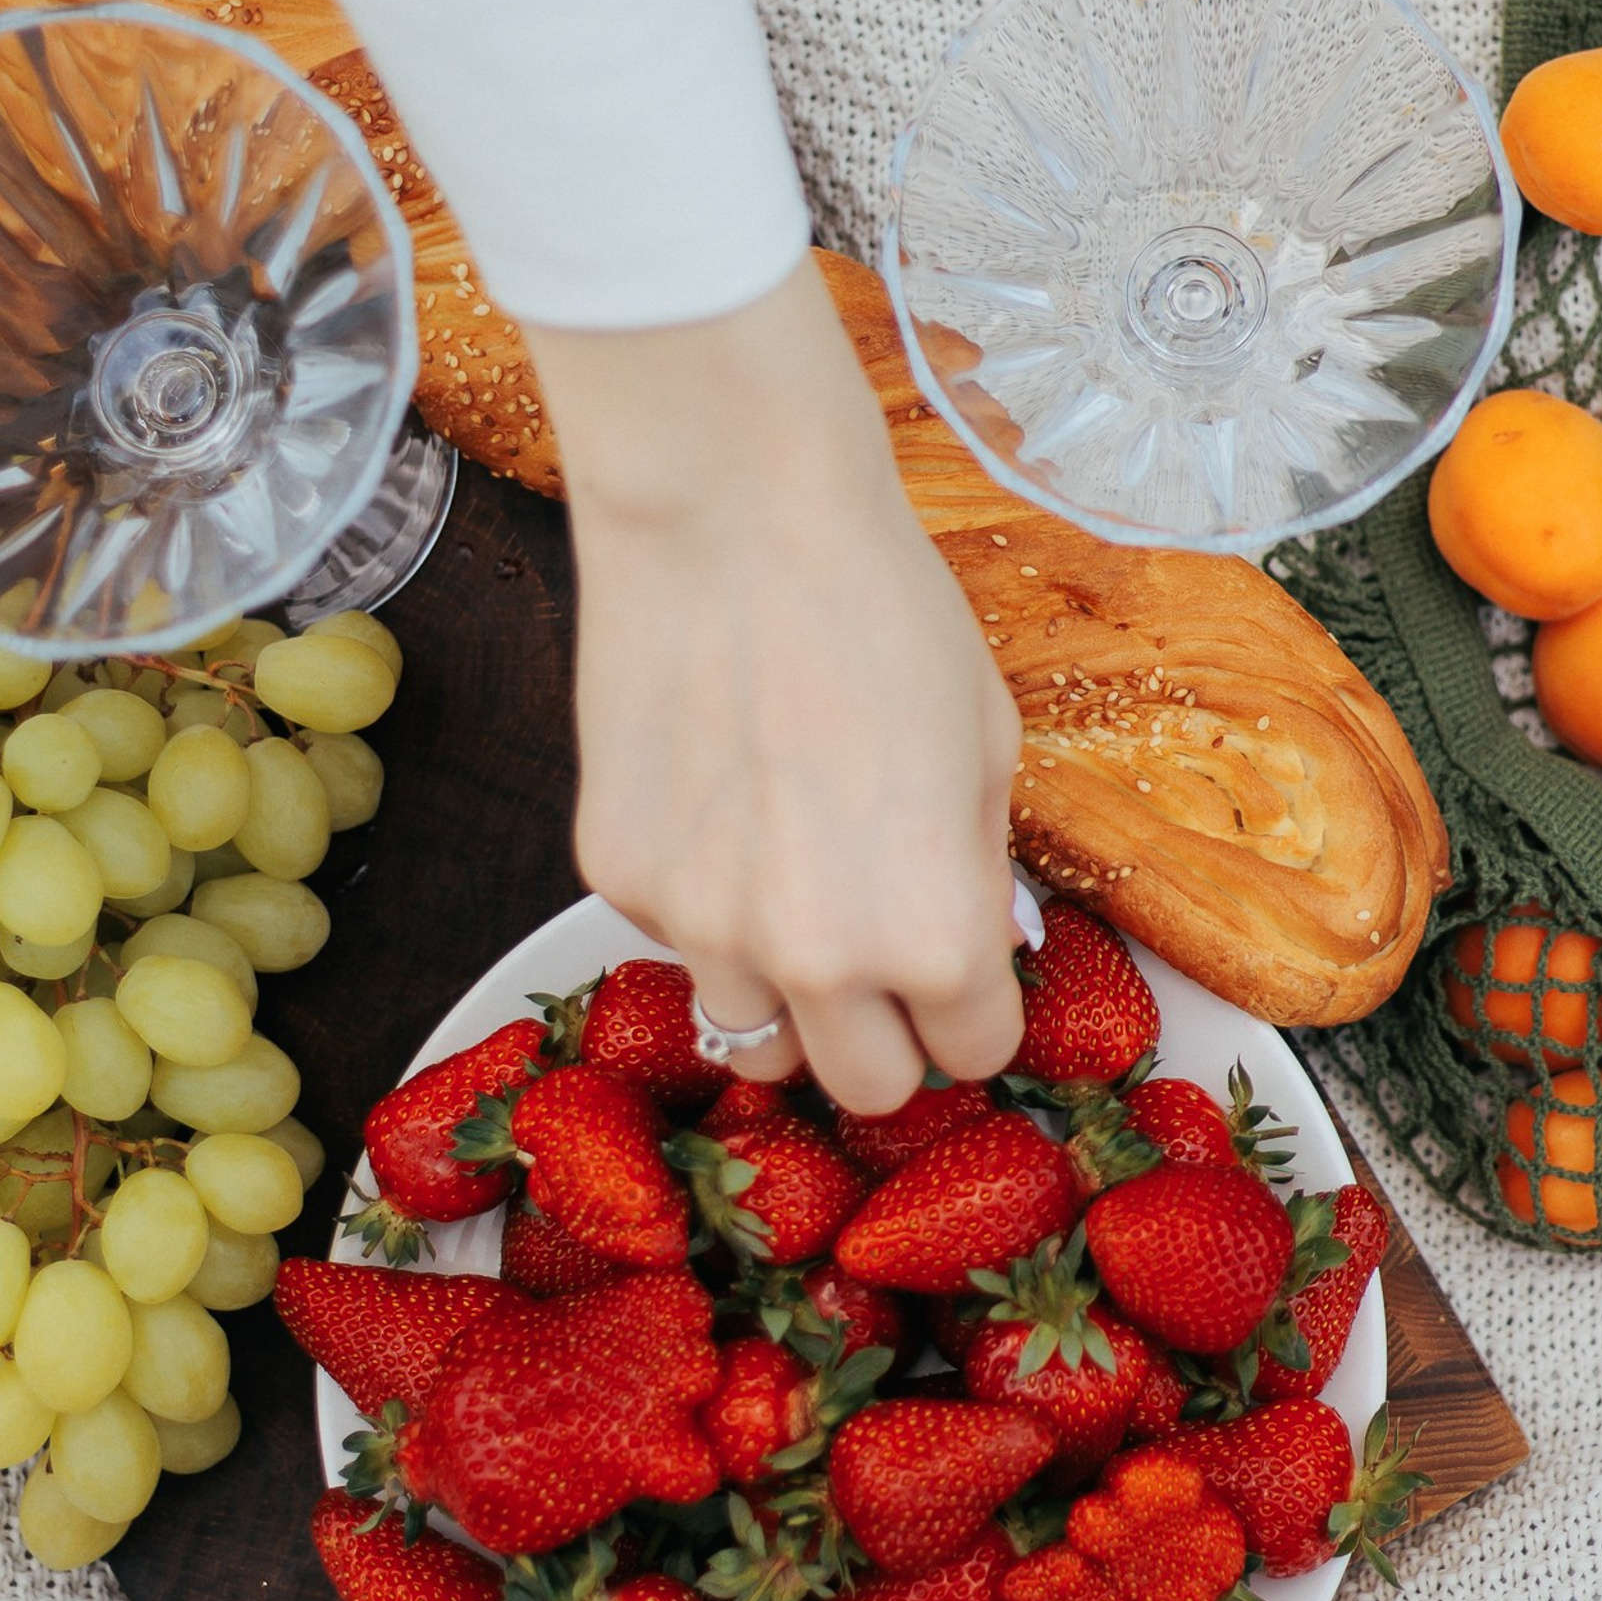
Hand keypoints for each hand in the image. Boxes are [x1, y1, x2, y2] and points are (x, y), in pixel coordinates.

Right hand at [524, 259, 1025, 1113]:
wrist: (732, 514)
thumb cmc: (882, 610)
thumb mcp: (988, 750)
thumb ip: (981, 875)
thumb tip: (980, 946)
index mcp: (935, 937)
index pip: (973, 1053)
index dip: (976, 1008)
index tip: (964, 969)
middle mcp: (815, 962)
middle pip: (864, 1087)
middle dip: (886, 1033)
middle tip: (883, 953)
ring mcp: (701, 929)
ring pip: (753, 1036)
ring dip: (785, 991)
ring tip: (791, 877)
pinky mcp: (614, 878)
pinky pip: (674, 940)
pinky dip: (703, 902)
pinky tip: (717, 798)